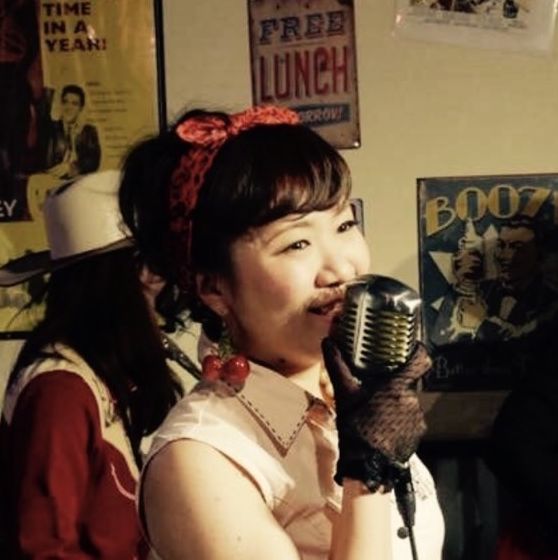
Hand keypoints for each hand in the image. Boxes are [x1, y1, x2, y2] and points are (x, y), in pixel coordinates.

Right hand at [322, 339, 430, 489]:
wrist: (366, 467)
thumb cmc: (356, 427)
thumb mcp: (344, 395)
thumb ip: (337, 366)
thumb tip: (327, 341)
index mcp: (397, 387)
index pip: (421, 361)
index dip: (419, 351)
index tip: (413, 347)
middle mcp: (413, 400)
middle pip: (406, 383)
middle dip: (392, 384)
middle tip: (374, 389)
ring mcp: (417, 419)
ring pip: (406, 402)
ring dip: (393, 404)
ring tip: (374, 413)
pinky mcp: (417, 435)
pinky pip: (408, 420)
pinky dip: (397, 421)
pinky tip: (381, 428)